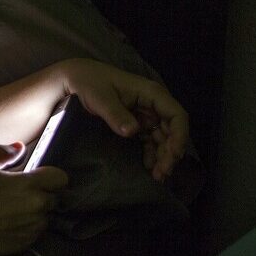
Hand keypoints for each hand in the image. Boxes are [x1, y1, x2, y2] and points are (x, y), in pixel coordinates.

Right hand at [0, 143, 67, 255]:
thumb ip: (2, 153)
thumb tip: (19, 147)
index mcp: (27, 185)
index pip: (60, 178)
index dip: (50, 177)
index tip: (37, 178)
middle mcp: (35, 207)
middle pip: (54, 199)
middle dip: (41, 195)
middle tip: (17, 196)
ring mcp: (31, 228)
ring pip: (44, 218)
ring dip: (34, 214)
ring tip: (10, 212)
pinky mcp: (24, 245)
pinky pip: (34, 234)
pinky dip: (26, 229)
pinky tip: (6, 225)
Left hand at [53, 58, 188, 180]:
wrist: (75, 79)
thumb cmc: (89, 83)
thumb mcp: (100, 97)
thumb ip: (116, 114)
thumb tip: (133, 131)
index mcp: (150, 93)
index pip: (175, 114)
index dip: (179, 136)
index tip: (173, 155)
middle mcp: (152, 104)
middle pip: (171, 129)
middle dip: (170, 152)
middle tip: (162, 173)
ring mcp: (144, 114)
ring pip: (162, 137)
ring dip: (162, 156)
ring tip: (157, 176)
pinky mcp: (135, 122)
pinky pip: (149, 139)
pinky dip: (151, 153)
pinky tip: (148, 167)